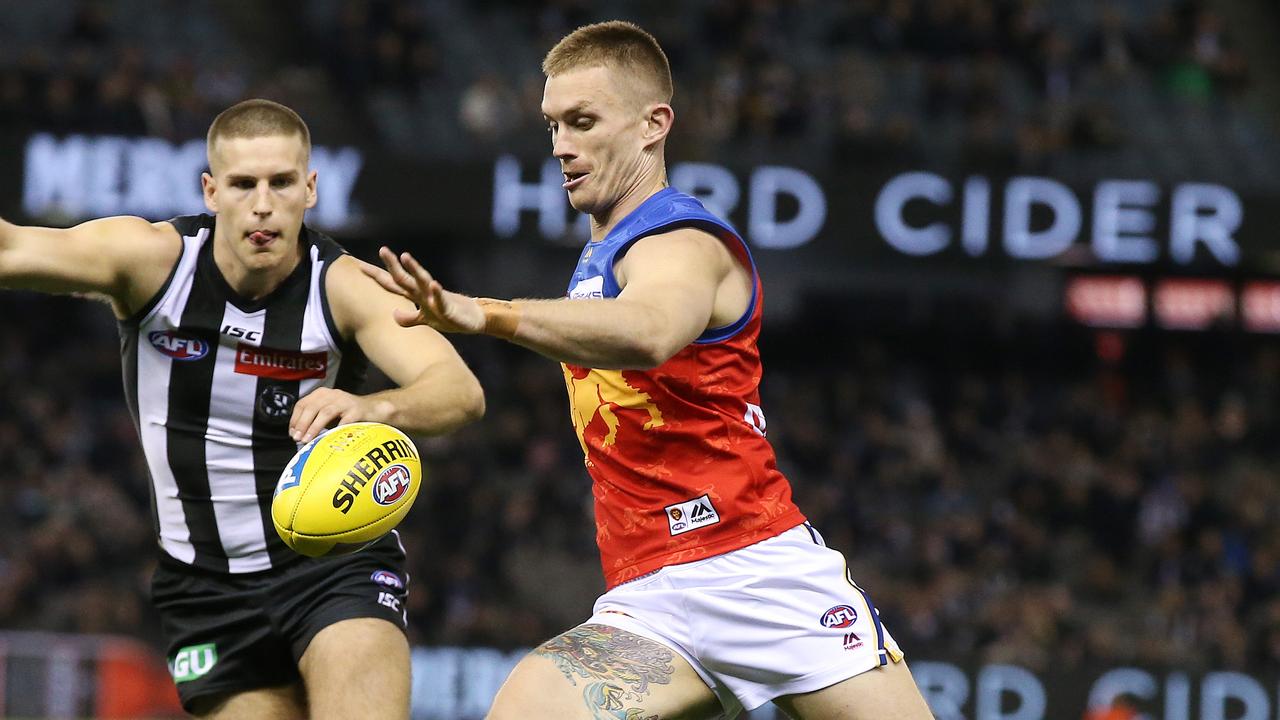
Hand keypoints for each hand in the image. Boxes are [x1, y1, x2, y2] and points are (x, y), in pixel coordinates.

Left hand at [290, 387, 381, 442]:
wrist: (375, 409)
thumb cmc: (350, 414)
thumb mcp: (330, 412)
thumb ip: (316, 419)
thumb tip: (299, 435)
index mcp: (323, 394)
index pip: (303, 403)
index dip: (295, 419)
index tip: (292, 433)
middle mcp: (333, 395)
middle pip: (312, 407)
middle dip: (302, 424)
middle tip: (297, 438)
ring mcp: (346, 402)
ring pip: (326, 412)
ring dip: (314, 427)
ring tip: (308, 439)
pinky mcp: (358, 410)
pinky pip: (345, 421)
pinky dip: (336, 430)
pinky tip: (331, 439)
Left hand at [361, 247, 485, 333]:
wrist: (473, 319)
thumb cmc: (449, 316)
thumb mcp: (425, 319)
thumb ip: (409, 318)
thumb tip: (393, 314)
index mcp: (416, 296)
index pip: (392, 284)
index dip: (376, 276)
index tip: (359, 266)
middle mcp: (423, 293)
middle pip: (404, 278)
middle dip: (392, 265)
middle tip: (382, 250)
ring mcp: (435, 299)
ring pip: (423, 282)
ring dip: (415, 269)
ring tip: (405, 256)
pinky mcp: (448, 308)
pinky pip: (441, 299)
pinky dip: (437, 292)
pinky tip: (433, 284)